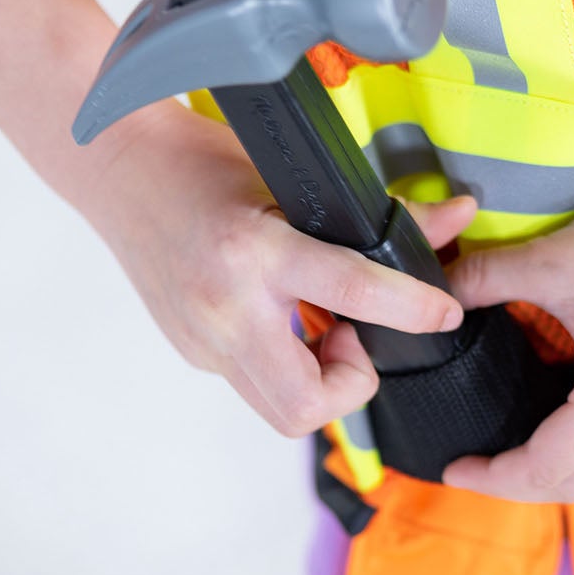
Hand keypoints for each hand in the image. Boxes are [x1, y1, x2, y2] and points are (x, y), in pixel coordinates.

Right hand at [83, 103, 475, 435]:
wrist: (115, 170)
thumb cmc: (203, 163)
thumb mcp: (295, 178)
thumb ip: (379, 210)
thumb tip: (458, 215)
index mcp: (254, 253)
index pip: (354, 294)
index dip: (413, 311)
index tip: (444, 314)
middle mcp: (224, 309)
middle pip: (307, 405)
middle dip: (352, 384)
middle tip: (355, 335)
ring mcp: (202, 341)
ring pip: (282, 411)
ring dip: (321, 382)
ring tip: (323, 326)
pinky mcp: (193, 353)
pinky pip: (257, 385)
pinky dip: (288, 364)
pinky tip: (285, 318)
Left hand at [442, 162, 573, 502]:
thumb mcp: (556, 259)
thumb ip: (483, 280)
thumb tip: (434, 295)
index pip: (541, 470)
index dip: (488, 477)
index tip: (451, 466)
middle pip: (572, 483)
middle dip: (515, 481)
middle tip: (470, 462)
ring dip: (551, 461)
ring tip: (505, 437)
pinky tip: (552, 404)